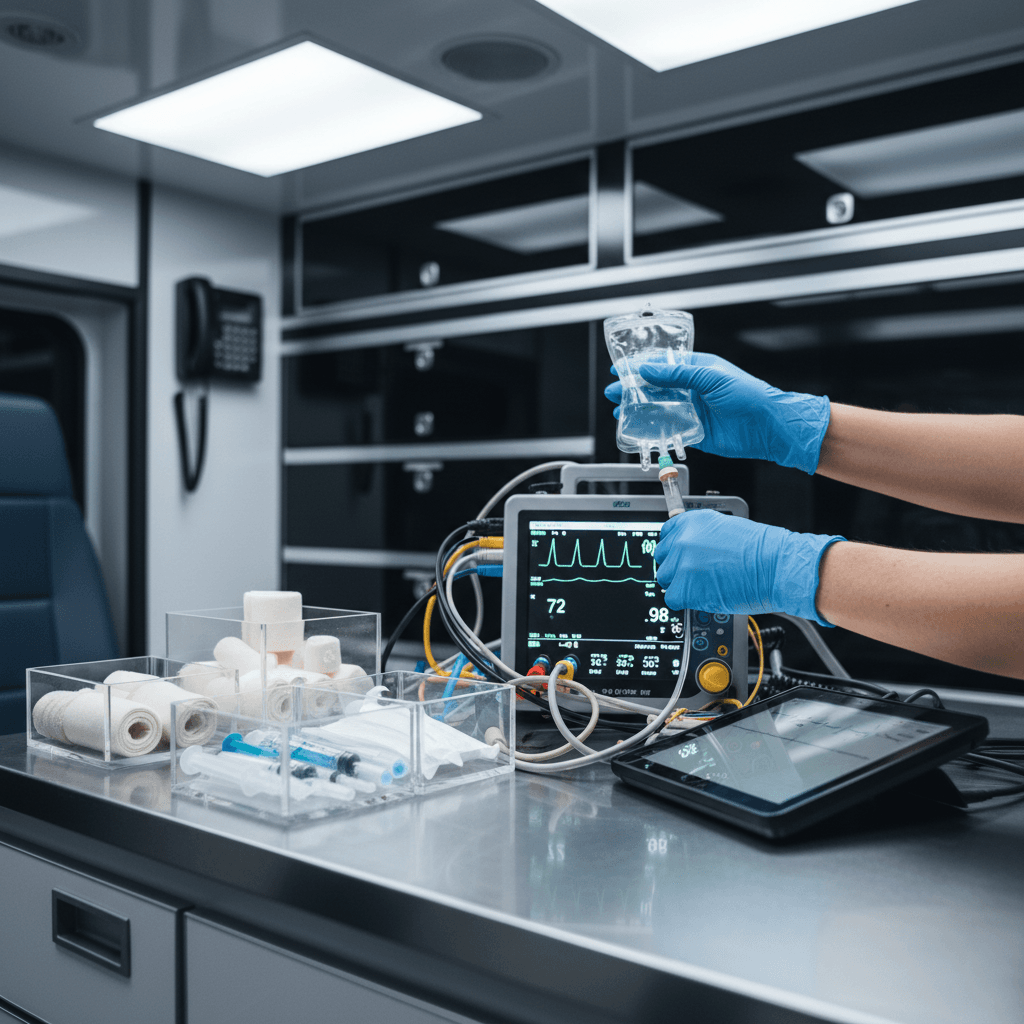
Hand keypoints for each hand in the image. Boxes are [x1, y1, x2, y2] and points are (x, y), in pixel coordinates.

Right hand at [604, 353, 830, 473]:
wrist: (769, 427)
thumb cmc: (750, 395)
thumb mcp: (710, 377)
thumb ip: (677, 375)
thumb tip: (649, 369)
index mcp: (698, 369)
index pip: (662, 365)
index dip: (640, 366)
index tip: (620, 369)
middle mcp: (693, 389)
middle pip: (656, 388)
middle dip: (632, 390)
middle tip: (613, 392)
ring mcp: (693, 411)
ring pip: (659, 409)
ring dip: (639, 410)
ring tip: (620, 411)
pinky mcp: (695, 432)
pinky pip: (669, 431)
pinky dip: (653, 431)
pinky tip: (639, 430)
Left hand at [654, 509, 843, 625]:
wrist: (776, 565)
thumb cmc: (762, 550)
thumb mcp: (726, 528)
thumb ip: (702, 537)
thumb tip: (690, 549)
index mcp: (692, 521)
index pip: (666, 535)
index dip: (675, 550)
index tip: (680, 557)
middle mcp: (683, 539)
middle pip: (663, 559)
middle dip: (678, 568)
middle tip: (696, 575)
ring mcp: (682, 563)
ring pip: (666, 579)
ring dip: (682, 585)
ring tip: (706, 586)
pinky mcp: (685, 588)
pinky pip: (673, 599)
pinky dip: (686, 601)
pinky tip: (705, 596)